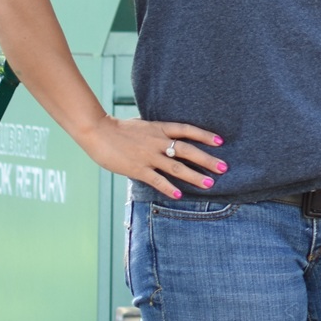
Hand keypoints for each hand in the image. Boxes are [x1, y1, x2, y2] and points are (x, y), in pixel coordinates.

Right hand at [78, 114, 223, 198]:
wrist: (97, 131)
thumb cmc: (118, 129)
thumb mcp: (142, 126)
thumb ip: (157, 133)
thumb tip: (170, 138)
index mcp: (159, 128)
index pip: (187, 130)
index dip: (204, 135)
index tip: (220, 142)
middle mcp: (157, 142)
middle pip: (187, 150)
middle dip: (207, 159)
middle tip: (224, 168)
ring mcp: (148, 156)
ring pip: (176, 167)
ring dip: (194, 176)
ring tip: (209, 184)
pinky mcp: (137, 168)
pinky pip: (157, 179)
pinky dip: (169, 187)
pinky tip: (180, 194)